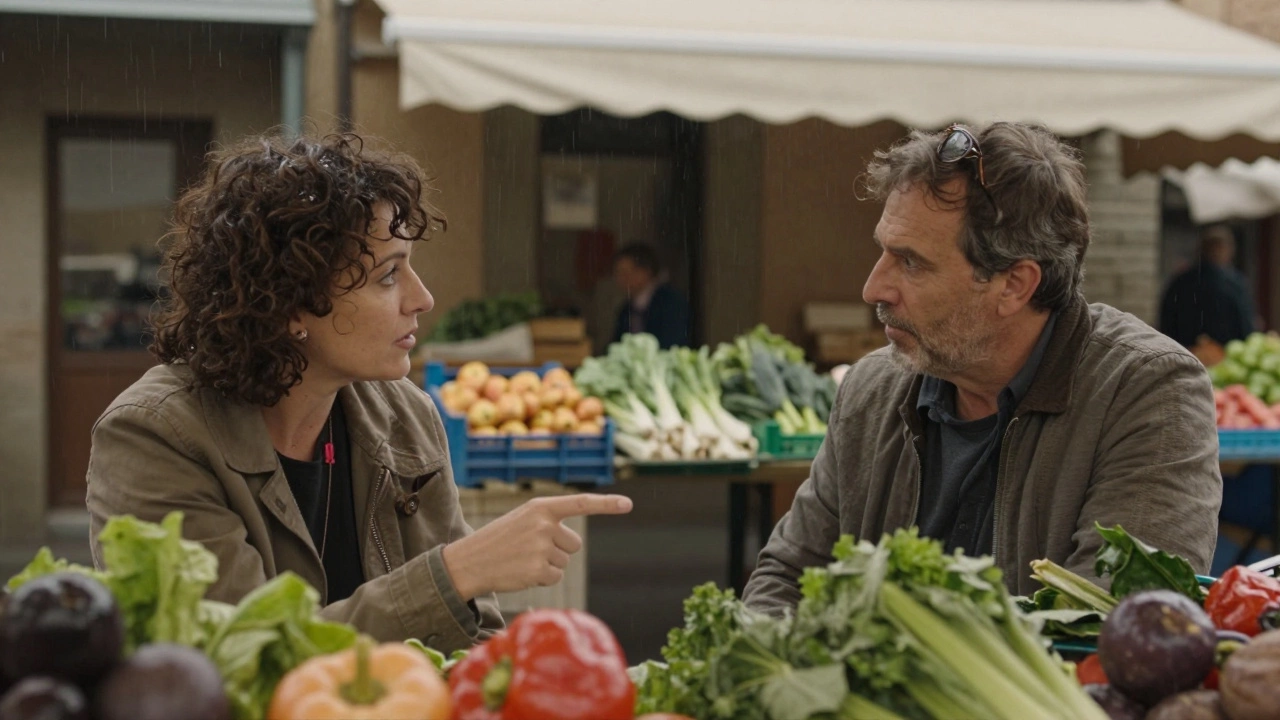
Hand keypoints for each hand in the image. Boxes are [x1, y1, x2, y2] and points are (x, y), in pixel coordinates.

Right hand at [442, 493, 632, 599]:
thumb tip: (572, 545)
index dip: (607, 505)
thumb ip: (549, 524)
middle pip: (574, 545)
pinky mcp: (537, 570)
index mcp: (541, 507)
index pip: (580, 503)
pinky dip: (542, 579)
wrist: (469, 561)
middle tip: (529, 550)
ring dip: (547, 565)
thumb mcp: (522, 520)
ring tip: (522, 560)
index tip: (629, 505)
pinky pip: (555, 577)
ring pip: (564, 562)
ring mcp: (541, 547)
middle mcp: (544, 524)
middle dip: (557, 550)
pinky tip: (522, 573)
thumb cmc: (499, 540)